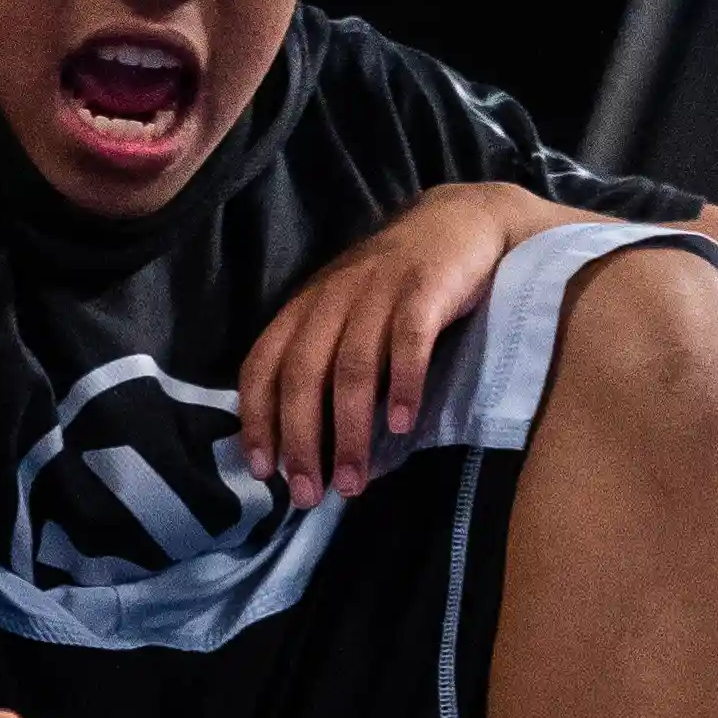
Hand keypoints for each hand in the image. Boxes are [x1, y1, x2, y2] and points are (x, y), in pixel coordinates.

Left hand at [236, 184, 553, 508]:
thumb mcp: (346, 316)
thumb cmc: (397, 286)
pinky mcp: (425, 289)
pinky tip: (401, 426)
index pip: (263, 365)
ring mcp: (379, 291)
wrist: (460, 222)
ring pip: (352, 368)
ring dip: (349, 432)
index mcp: (305, 308)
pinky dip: (403, 385)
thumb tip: (305, 444)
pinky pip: (408, 341)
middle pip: (304, 375)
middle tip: (308, 495)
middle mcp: (334, 299)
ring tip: (352, 482)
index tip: (263, 471)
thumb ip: (323, 363)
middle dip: (301, 442)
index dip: (258, 419)